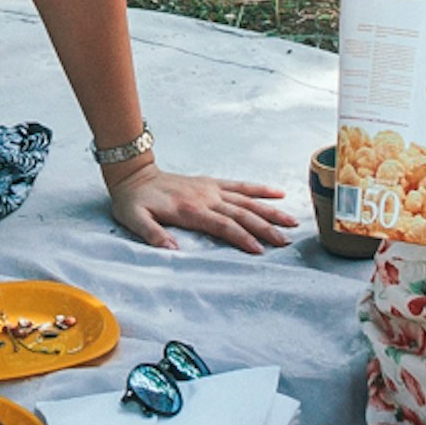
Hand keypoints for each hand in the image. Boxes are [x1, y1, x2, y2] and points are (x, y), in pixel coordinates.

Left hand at [106, 158, 303, 255]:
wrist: (133, 175)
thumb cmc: (133, 202)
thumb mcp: (134, 220)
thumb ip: (152, 234)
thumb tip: (172, 249)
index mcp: (190, 210)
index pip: (223, 225)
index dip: (242, 238)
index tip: (260, 250)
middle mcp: (206, 197)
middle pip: (242, 214)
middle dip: (265, 227)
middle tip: (286, 240)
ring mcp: (211, 189)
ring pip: (247, 200)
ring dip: (270, 210)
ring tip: (292, 221)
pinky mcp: (212, 183)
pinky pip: (240, 186)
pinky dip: (260, 190)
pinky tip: (278, 194)